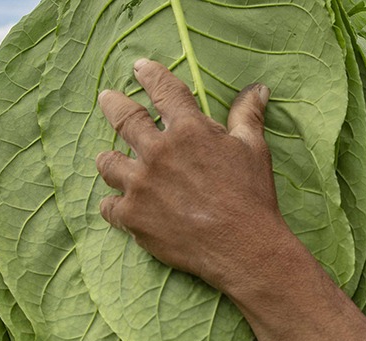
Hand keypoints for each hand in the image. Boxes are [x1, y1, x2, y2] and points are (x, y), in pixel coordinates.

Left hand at [96, 59, 289, 290]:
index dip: (150, 75)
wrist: (245, 247)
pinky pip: (109, 206)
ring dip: (110, 160)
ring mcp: (141, 185)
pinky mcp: (133, 217)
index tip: (140, 68)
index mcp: (189, 130)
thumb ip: (247, 115)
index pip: (163, 91)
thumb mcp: (253, 149)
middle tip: (107, 98)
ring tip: (111, 160)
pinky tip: (120, 206)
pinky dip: (114, 205)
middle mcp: (158, 152)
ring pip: (108, 164)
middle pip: (123, 118)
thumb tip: (258, 89)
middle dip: (112, 104)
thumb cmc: (253, 196)